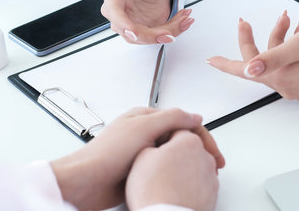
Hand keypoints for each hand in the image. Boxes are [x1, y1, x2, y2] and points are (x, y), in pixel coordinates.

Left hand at [50, 107, 224, 210]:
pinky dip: (176, 173)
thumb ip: (171, 118)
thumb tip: (194, 115)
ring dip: (188, 162)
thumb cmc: (107, 154)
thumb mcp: (143, 127)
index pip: (183, 121)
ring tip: (200, 174)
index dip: (202, 136)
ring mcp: (142, 152)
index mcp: (146, 117)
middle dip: (199, 150)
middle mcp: (145, 133)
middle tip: (212, 166)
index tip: (213, 153)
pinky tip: (180, 181)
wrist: (86, 182)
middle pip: (180, 138)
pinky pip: (163, 169)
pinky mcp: (139, 169)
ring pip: (173, 154)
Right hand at [101, 0, 194, 43]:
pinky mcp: (144, 31)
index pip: (115, 14)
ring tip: (184, 19)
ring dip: (168, 32)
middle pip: (131, 32)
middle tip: (170, 33)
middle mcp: (119, 14)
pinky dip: (173, 30)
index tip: (134, 32)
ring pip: (146, 37)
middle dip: (153, 35)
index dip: (124, 24)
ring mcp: (131, 24)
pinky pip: (158, 36)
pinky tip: (184, 21)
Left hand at [207, 11, 298, 99]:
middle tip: (245, 21)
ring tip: (290, 17)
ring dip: (279, 35)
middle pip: (260, 61)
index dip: (227, 63)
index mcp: (283, 80)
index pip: (246, 71)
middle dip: (256, 38)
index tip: (210, 60)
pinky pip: (289, 59)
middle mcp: (288, 86)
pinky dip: (291, 42)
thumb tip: (248, 70)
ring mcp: (298, 83)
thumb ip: (271, 58)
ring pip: (276, 56)